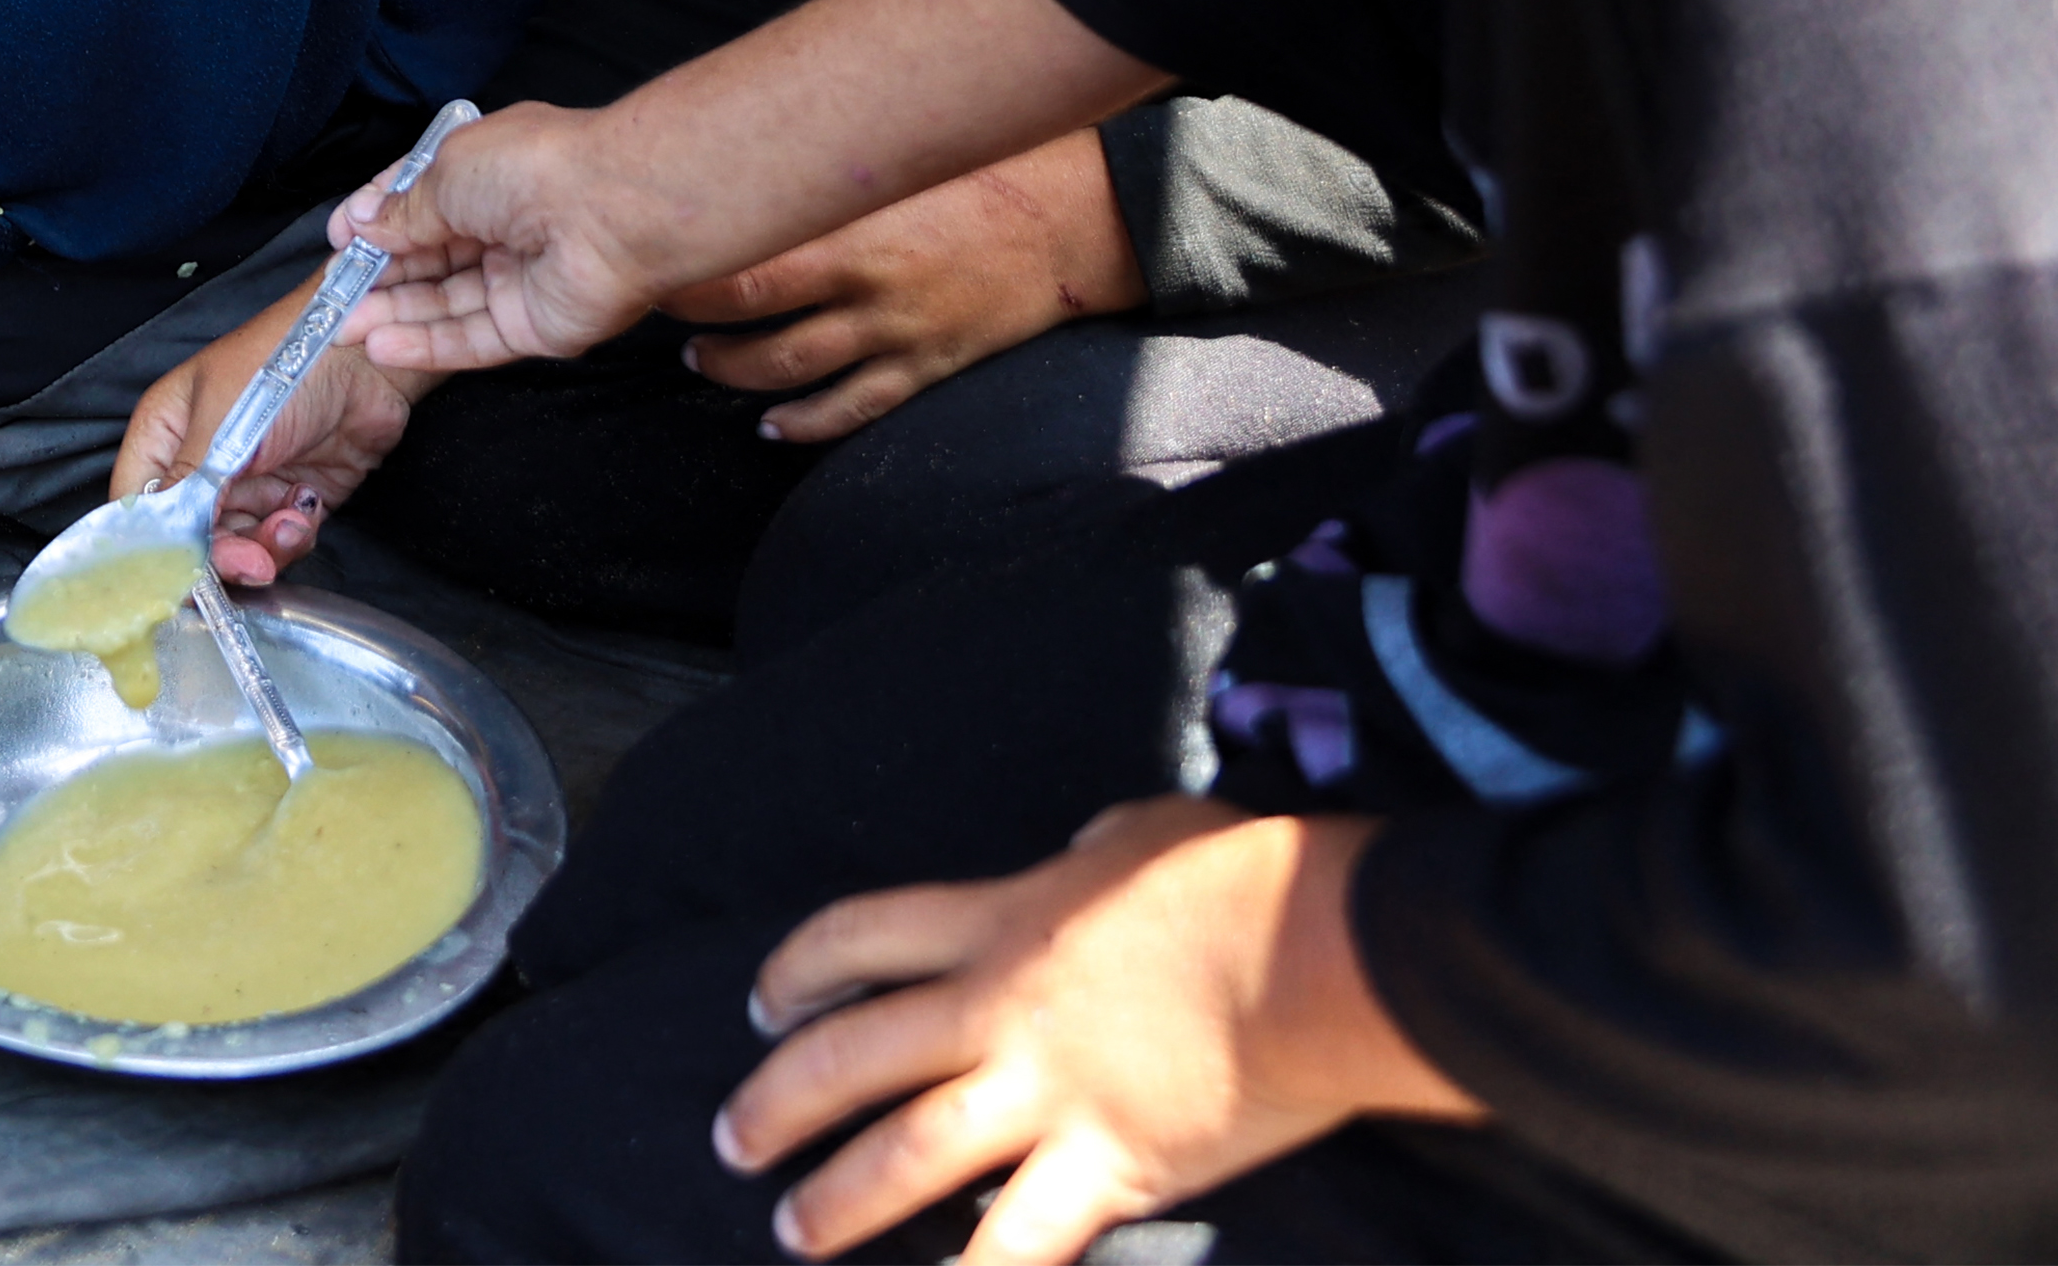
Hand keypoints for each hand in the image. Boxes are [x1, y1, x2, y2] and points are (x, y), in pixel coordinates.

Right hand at [114, 291, 433, 587]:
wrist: (368, 355)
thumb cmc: (283, 362)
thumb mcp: (223, 421)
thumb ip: (189, 484)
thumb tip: (164, 541)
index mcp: (167, 435)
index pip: (140, 506)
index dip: (155, 546)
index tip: (181, 574)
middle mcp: (203, 464)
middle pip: (193, 537)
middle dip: (224, 556)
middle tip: (252, 562)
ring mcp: (250, 482)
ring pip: (240, 546)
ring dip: (266, 547)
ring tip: (291, 521)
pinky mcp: (293, 496)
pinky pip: (282, 540)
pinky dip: (295, 535)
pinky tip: (308, 503)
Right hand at [334, 97, 673, 376]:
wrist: (611, 209)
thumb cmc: (532, 169)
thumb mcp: (446, 174)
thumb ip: (402, 210)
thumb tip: (362, 223)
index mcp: (487, 176)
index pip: (422, 203)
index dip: (379, 222)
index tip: (341, 239)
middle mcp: (504, 227)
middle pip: (431, 261)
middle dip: (380, 278)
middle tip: (334, 297)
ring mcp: (519, 279)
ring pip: (446, 305)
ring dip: (395, 316)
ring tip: (344, 328)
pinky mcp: (533, 326)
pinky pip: (472, 340)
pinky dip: (426, 345)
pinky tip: (382, 346)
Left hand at [666, 129, 1143, 445]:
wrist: (1078, 219)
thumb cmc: (988, 167)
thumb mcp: (899, 156)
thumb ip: (830, 164)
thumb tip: (754, 150)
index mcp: (851, 221)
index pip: (740, 249)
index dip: (684, 259)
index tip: (646, 247)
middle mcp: (865, 282)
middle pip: (749, 312)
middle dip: (693, 316)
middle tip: (654, 307)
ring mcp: (896, 332)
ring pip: (788, 368)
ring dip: (732, 371)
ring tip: (699, 362)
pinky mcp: (928, 366)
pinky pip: (853, 410)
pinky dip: (804, 426)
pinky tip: (770, 427)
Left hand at [723, 802, 1476, 1265]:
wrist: (1325, 950)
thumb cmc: (1243, 875)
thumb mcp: (1130, 833)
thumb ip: (1080, 856)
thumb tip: (1077, 856)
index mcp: (996, 918)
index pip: (855, 938)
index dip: (796, 972)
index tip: (762, 1005)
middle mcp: (997, 1009)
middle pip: (850, 1057)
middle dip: (777, 1104)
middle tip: (732, 1142)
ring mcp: (1048, 1093)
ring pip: (907, 1154)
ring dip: (838, 1199)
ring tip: (793, 1232)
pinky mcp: (1111, 1165)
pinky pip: (1023, 1239)